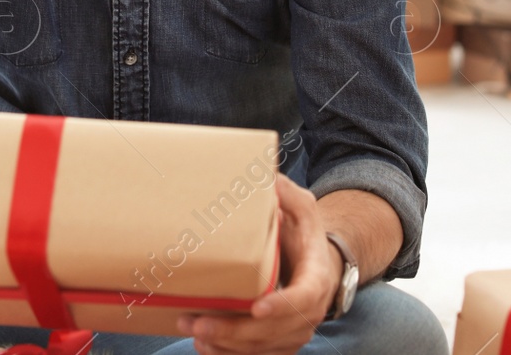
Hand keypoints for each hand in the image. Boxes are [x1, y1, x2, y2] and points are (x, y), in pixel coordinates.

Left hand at [176, 175, 339, 354]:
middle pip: (275, 331)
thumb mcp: (302, 207)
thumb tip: (264, 174)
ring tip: (192, 330)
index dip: (282, 306)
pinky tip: (204, 344)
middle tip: (199, 323)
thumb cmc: (303, 233)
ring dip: (226, 346)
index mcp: (317, 276)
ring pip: (262, 348)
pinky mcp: (280, 342)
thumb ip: (285, 193)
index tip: (257, 307)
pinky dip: (229, 354)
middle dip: (236, 332)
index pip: (304, 297)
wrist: (318, 263)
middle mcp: (309, 311)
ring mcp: (295, 331)